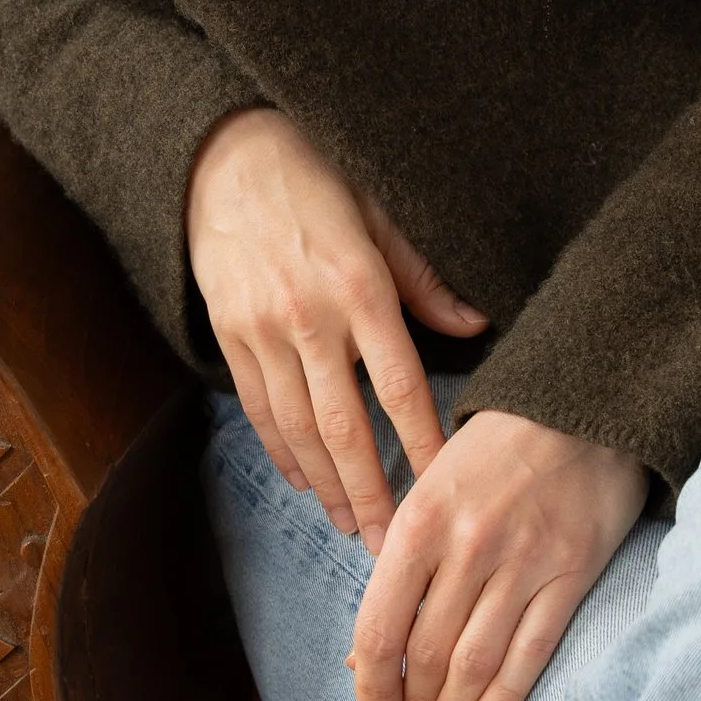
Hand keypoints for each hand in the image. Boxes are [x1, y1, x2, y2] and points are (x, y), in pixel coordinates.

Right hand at [185, 106, 485, 545]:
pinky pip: (259, 409)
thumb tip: (475, 328)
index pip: (400, 386)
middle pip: (344, 427)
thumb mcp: (382, 212)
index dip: (423, 444)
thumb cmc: (318, 176)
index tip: (444, 487)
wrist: (225, 156)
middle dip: (370, 493)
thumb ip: (425, 278)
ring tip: (352, 526)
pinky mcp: (229, 336)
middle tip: (392, 544)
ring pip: (298, 430)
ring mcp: (262, 331)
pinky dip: (283, 453)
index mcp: (359, 286)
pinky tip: (305, 481)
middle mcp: (309, 317)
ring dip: (326, 486)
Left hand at [349, 409, 648, 700]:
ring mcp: (523, 560)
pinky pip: (532, 650)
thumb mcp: (432, 487)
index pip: (381, 625)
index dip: (371, 683)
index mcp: (421, 520)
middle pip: (428, 653)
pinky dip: (505, 695)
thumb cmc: (495, 449)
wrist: (581, 406)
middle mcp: (468, 544)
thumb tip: (365, 651)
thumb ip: (402, 563)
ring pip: (476, 661)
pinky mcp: (571, 572)